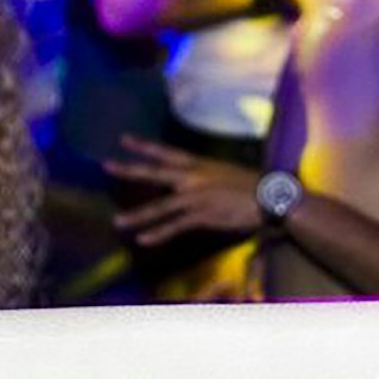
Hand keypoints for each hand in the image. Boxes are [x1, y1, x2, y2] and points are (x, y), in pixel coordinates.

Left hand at [107, 138, 264, 240]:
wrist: (271, 196)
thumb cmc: (254, 187)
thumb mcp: (226, 175)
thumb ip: (207, 178)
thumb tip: (197, 183)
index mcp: (200, 165)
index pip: (167, 152)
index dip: (145, 146)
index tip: (124, 140)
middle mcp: (194, 177)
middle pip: (156, 173)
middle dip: (130, 170)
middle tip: (107, 165)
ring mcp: (197, 196)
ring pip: (160, 207)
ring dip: (138, 216)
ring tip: (117, 222)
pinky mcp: (204, 215)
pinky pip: (176, 226)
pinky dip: (159, 233)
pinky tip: (143, 239)